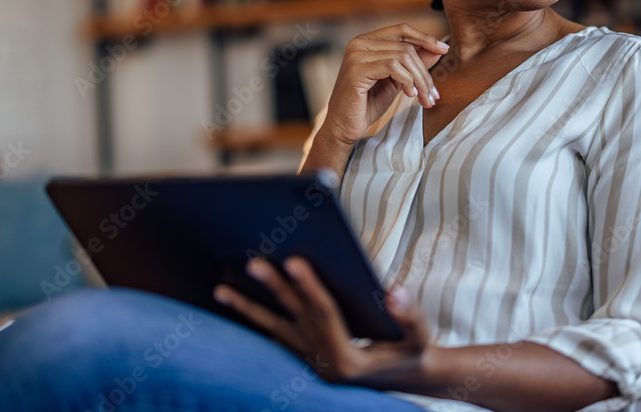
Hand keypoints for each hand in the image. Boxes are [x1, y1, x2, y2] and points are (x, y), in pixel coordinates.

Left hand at [213, 256, 430, 387]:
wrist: (408, 380)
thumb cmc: (414, 353)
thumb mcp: (420, 338)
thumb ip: (409, 315)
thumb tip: (395, 292)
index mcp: (347, 362)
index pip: (324, 315)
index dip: (309, 286)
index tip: (293, 259)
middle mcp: (323, 365)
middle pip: (294, 318)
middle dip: (273, 288)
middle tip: (253, 262)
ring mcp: (310, 363)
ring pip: (274, 331)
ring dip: (248, 309)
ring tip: (221, 291)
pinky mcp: (304, 360)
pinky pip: (274, 337)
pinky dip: (256, 319)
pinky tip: (236, 304)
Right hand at [323, 24, 448, 146]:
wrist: (344, 127)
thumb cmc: (367, 104)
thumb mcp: (396, 82)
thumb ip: (413, 65)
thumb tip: (437, 51)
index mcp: (366, 42)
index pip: (401, 30)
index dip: (425, 38)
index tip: (444, 50)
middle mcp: (359, 43)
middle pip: (406, 47)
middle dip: (425, 72)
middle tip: (433, 94)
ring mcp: (356, 55)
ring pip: (403, 57)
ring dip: (420, 80)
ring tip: (424, 99)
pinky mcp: (356, 70)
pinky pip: (393, 67)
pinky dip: (407, 81)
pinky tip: (410, 95)